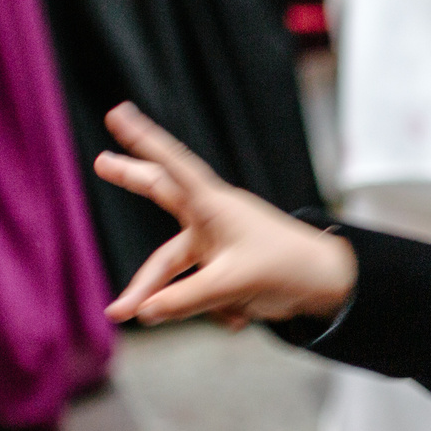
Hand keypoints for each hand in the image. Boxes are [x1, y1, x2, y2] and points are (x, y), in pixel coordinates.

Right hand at [94, 103, 356, 327]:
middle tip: (101, 161)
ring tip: (228, 315)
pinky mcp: (224, 269)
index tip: (119, 113)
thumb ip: (184, 300)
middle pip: (162, 196)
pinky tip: (244, 317)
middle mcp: (210, 220)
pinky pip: (200, 293)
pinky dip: (218, 309)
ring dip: (185, 301)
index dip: (144, 141)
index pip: (172, 168)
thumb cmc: (285, 270)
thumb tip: (143, 313)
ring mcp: (215, 244)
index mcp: (213, 208)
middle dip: (132, 180)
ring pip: (177, 272)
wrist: (329, 287)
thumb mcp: (231, 285)